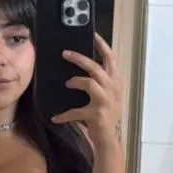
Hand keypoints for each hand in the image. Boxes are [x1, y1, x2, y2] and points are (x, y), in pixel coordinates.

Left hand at [51, 33, 122, 147]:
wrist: (108, 138)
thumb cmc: (105, 114)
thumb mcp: (107, 94)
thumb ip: (100, 80)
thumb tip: (83, 65)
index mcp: (115, 82)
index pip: (111, 58)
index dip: (102, 45)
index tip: (93, 34)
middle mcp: (113, 89)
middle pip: (96, 67)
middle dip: (79, 58)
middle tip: (65, 53)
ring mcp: (105, 101)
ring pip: (89, 82)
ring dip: (75, 81)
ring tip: (67, 82)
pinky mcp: (96, 114)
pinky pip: (77, 111)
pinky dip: (65, 115)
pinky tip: (56, 117)